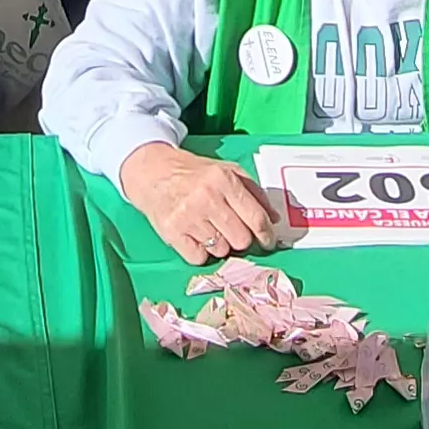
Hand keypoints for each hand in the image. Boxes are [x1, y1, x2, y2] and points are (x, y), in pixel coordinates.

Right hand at [118, 144, 277, 263]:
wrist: (153, 172)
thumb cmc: (194, 173)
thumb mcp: (227, 171)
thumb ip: (254, 193)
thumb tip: (274, 219)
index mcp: (224, 180)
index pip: (255, 218)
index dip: (266, 234)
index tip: (268, 241)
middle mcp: (207, 198)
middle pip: (241, 239)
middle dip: (241, 239)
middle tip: (232, 230)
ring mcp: (188, 216)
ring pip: (221, 250)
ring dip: (220, 244)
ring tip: (210, 228)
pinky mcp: (172, 232)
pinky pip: (199, 258)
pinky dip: (201, 252)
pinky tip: (196, 236)